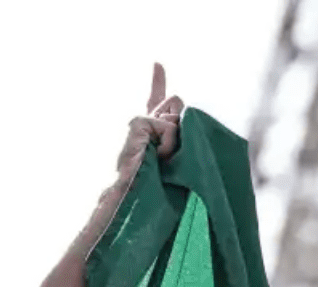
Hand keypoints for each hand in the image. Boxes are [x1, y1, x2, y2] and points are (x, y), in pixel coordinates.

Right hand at [115, 62, 183, 178]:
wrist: (134, 193)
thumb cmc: (155, 183)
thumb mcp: (173, 157)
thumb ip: (178, 135)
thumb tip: (183, 117)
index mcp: (151, 128)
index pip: (156, 99)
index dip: (157, 81)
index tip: (157, 64)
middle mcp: (143, 121)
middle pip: (177, 102)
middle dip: (182, 124)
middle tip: (168, 151)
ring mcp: (139, 120)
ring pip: (176, 113)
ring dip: (177, 138)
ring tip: (161, 158)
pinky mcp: (138, 121)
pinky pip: (170, 127)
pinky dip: (168, 144)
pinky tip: (156, 156)